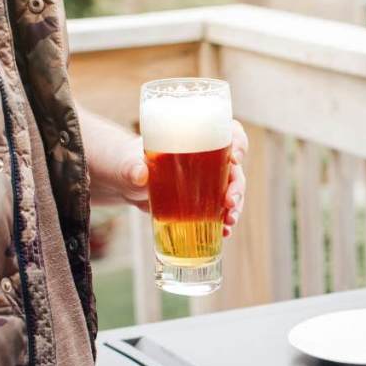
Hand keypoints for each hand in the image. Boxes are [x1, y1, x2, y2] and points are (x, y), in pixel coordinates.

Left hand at [112, 120, 249, 237]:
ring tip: (229, 221)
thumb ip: (133, 166)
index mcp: (196, 138)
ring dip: (236, 207)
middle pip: (234, 168)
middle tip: (230, 202)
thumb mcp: (129, 161)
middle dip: (237, 186)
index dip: (239, 143)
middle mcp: (208, 158)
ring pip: (231, 191)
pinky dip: (224, 222)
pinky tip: (224, 232)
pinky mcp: (201, 201)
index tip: (234, 158)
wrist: (126, 181)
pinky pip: (220, 210)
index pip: (228, 132)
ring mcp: (207, 181)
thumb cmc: (129, 161)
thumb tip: (140, 175)